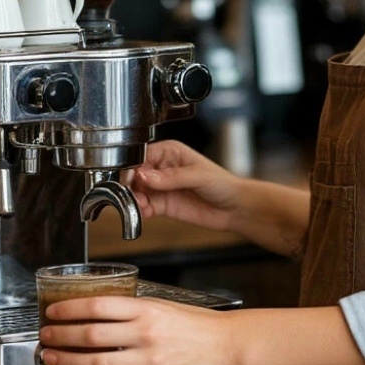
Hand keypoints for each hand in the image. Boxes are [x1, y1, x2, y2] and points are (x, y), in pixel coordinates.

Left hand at [39, 295, 234, 364]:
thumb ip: (133, 310)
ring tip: (54, 359)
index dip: (70, 309)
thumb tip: (99, 313)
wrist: (225, 343)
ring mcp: (149, 360)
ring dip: (70, 362)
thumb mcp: (164, 305)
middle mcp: (145, 333)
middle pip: (91, 334)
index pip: (99, 305)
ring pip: (98, 363)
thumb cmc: (195, 323)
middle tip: (45, 336)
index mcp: (146, 309)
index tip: (53, 311)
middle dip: (62, 336)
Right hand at [126, 140, 242, 231]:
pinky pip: (144, 206)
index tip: (130, 178)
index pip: (142, 155)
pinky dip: (140, 210)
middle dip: (130, 185)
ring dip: (133, 199)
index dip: (132, 166)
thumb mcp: (198, 176)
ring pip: (137, 191)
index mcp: (170, 152)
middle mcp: (162, 168)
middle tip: (133, 195)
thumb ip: (171, 177)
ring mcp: (161, 187)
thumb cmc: (223, 184)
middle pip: (135, 174)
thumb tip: (145, 175)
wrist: (234, 208)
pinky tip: (144, 212)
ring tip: (140, 205)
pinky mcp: (162, 204)